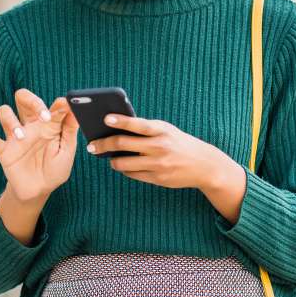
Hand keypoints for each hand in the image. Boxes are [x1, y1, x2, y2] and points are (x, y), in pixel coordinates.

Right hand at [0, 88, 79, 203]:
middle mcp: (30, 125)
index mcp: (48, 124)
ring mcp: (15, 136)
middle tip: (42, 116)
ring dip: (10, 120)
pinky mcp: (3, 150)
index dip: (58, 104)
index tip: (65, 105)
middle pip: (23, 98)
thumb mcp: (66, 151)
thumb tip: (76, 111)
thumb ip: (69, 131)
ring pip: (4, 111)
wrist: (38, 191)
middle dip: (30, 99)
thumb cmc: (55, 169)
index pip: (51, 106)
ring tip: (21, 137)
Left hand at [87, 115, 227, 189]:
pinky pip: (131, 174)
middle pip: (123, 144)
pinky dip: (124, 169)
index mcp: (161, 130)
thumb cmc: (179, 142)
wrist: (203, 164)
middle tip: (92, 145)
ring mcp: (157, 164)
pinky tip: (123, 165)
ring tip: (109, 157)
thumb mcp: (167, 130)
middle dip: (103, 144)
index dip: (120, 121)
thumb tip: (117, 128)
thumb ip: (146, 128)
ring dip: (112, 160)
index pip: (137, 124)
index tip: (105, 118)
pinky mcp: (157, 178)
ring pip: (123, 163)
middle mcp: (159, 146)